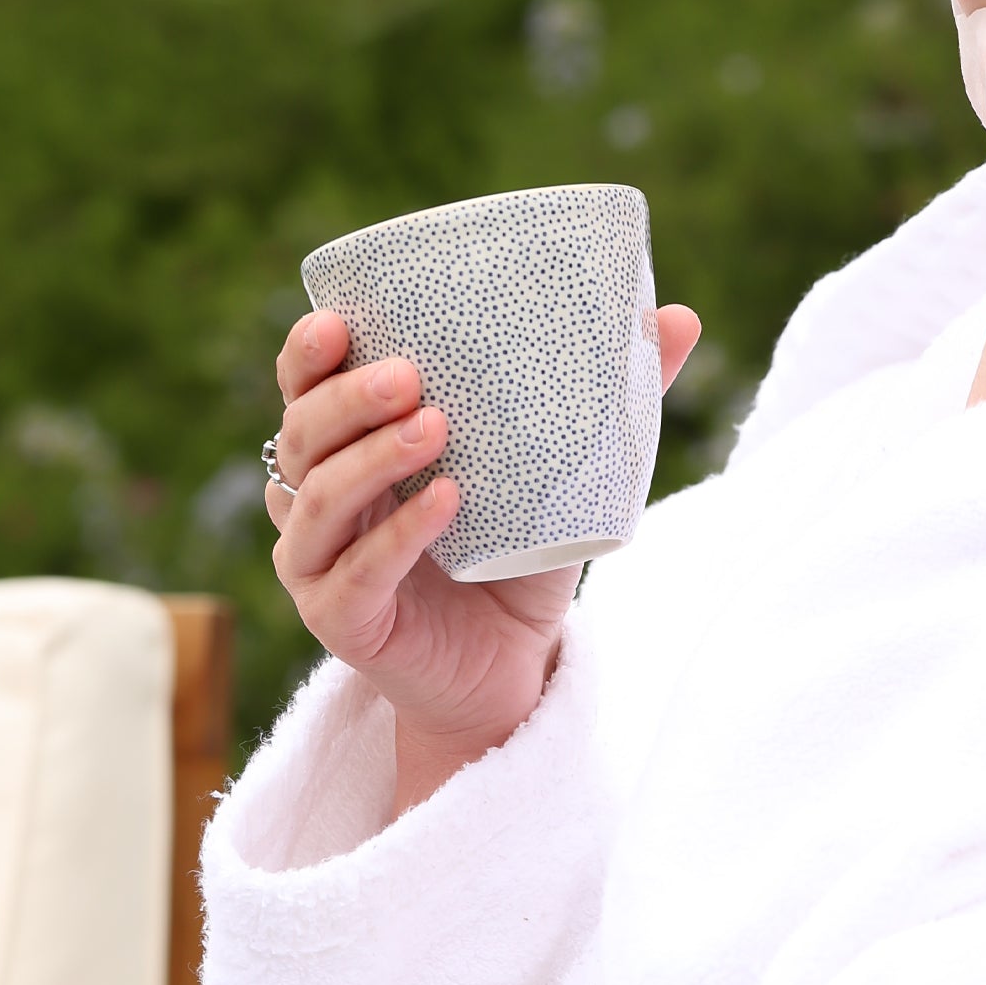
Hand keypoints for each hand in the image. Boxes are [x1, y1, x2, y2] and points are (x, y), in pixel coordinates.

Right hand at [266, 302, 702, 813]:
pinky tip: (445, 503)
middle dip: (348, 399)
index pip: (306, 388)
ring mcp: (320, 563)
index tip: (340, 322)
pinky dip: (399, 534)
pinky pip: (359, 571)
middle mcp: (320, 500)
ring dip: (372, 458)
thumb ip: (611, 396)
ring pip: (319, 499)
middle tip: (408, 377)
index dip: (308, 353)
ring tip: (435, 428)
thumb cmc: (522, 554)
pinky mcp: (342, 620)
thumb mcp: (566, 471)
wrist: (514, 666)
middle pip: (303, 434)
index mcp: (352, 448)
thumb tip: (681, 318)